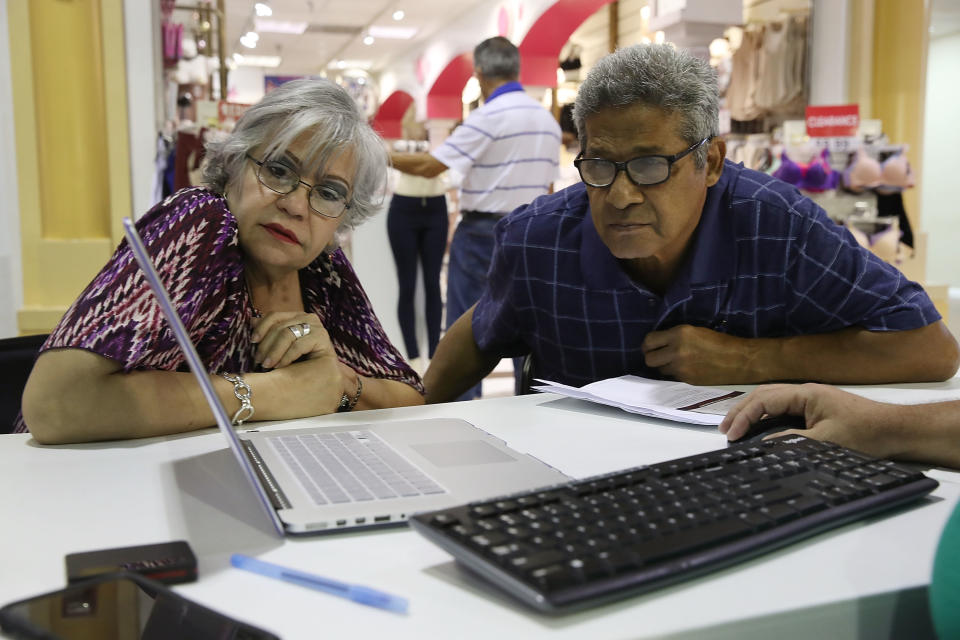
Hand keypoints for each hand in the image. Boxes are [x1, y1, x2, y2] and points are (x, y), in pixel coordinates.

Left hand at [251, 312, 336, 369]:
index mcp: (297, 316)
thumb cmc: (300, 361)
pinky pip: (298, 345)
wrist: (323, 376)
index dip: (261, 327)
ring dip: (274, 351)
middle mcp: (308, 318)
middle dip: (266, 344)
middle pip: (279, 326)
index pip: (274, 316)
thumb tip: (252, 320)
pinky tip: (279, 366)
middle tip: (258, 360)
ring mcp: (317, 327)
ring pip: (287, 334)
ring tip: (266, 365)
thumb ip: (269, 333)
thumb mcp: (281, 346)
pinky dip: (286, 357)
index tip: (252, 341)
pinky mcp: (322, 338)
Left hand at [642, 325, 758, 384]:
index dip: (648, 344)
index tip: (650, 346)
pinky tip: (686, 369)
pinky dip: (676, 373)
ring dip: (664, 366)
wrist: (739, 360)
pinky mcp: (687, 380)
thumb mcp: (695, 331)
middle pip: (649, 359)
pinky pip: (673, 377)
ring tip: (675, 362)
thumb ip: (676, 336)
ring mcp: (681, 367)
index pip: (649, 340)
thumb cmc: (720, 342)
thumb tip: (660, 342)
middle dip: (651, 357)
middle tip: (658, 355)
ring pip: (660, 370)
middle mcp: (677, 351)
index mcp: (679, 334)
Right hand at [718, 383, 896, 457]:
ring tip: (734, 428)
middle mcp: (805, 392)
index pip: (764, 400)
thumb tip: (763, 445)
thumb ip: (792, 441)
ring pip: (771, 401)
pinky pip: (782, 410)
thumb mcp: (826, 441)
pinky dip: (765, 417)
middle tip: (723, 429)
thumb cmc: (866, 434)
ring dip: (751, 413)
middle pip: (763, 395)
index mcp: (805, 393)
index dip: (743, 416)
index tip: (731, 435)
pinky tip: (759, 429)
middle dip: (740, 411)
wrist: (896, 431)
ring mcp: (810, 400)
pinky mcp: (815, 411)